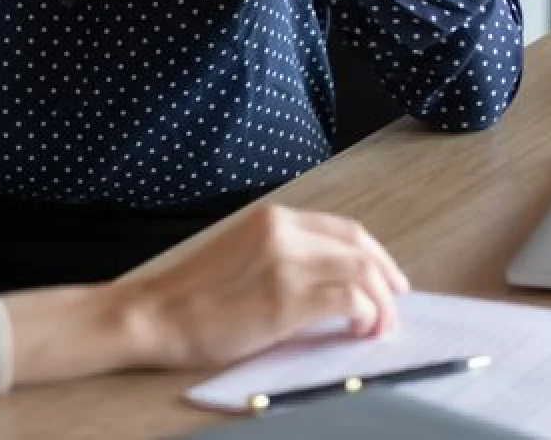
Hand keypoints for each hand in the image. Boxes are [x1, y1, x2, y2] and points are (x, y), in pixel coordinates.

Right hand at [109, 203, 408, 369]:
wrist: (156, 315)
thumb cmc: (194, 295)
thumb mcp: (244, 256)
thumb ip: (285, 257)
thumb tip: (336, 284)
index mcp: (272, 218)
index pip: (345, 230)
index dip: (377, 256)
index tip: (389, 280)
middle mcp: (283, 232)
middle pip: (361, 249)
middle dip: (387, 280)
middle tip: (394, 308)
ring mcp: (286, 264)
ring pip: (363, 273)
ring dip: (381, 304)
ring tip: (378, 327)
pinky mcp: (286, 299)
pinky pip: (350, 301)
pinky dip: (366, 316)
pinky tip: (357, 331)